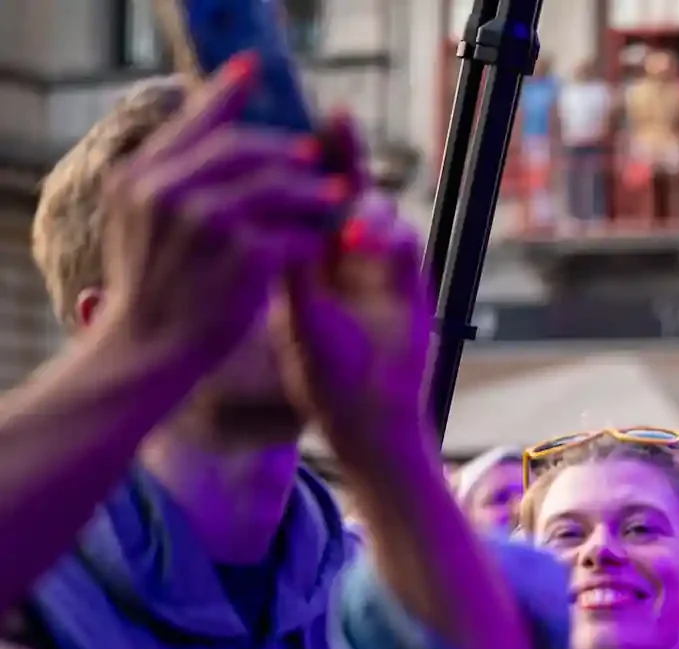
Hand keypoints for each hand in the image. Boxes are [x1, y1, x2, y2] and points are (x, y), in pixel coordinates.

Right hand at [94, 54, 345, 367]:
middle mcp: (168, 190)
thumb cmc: (152, 289)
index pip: (192, 122)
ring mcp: (207, 222)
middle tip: (316, 157)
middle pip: (244, 149)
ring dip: (314, 191)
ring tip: (339, 197)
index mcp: (137, 176)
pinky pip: (296, 232)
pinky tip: (329, 242)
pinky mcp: (246, 255)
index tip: (252, 68)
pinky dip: (317, 235)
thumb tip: (209, 136)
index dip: (225, 92)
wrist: (147, 348)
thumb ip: (168, 178)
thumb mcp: (139, 220)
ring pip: (278, 187)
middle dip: (286, 152)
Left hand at [276, 115, 433, 476]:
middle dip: (341, 156)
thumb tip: (280, 214)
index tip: (295, 136)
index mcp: (303, 259)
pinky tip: (372, 242)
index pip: (300, 199)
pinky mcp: (411, 277)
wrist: (373, 414)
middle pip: (342, 191)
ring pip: (377, 210)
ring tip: (353, 229)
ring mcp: (377, 265)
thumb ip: (295, 267)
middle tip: (337, 120)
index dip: (299, 166)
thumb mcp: (297, 316)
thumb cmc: (323, 374)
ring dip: (366, 207)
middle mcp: (340, 255)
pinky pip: (406, 236)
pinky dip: (391, 233)